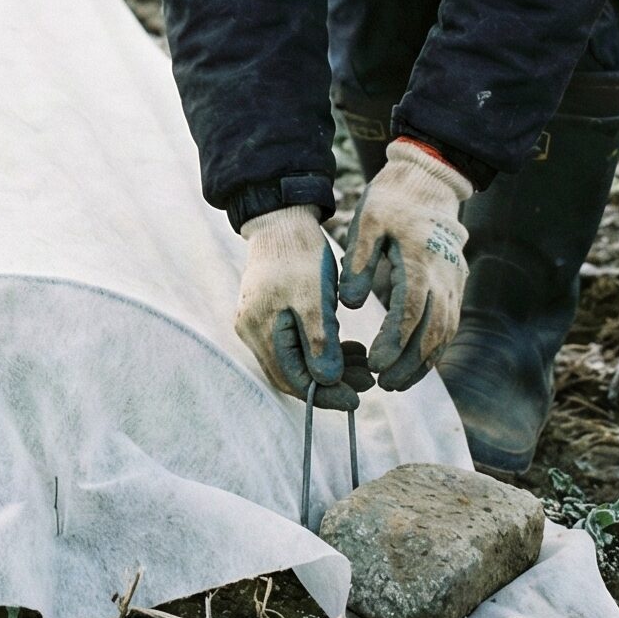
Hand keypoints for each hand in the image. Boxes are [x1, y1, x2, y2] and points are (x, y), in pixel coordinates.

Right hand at [235, 206, 363, 404]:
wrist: (282, 218)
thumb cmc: (300, 255)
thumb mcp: (315, 298)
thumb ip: (319, 342)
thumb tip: (328, 382)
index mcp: (260, 329)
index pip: (293, 379)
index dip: (326, 394)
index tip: (358, 399)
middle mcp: (251, 331)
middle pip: (293, 373)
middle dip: (331, 382)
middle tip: (367, 382)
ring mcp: (256, 322)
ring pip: (295, 359)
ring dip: (329, 365)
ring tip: (363, 364)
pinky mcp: (267, 312)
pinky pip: (293, 343)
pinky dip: (320, 348)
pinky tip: (346, 346)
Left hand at [338, 139, 472, 389]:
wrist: (429, 180)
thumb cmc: (393, 199)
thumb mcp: (368, 220)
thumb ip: (358, 262)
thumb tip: (349, 305)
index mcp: (419, 260)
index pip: (411, 312)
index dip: (394, 342)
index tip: (375, 363)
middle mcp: (443, 275)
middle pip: (432, 331)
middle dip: (410, 363)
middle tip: (384, 384)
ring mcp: (454, 280)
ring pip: (445, 332)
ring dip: (424, 361)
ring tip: (397, 382)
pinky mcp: (456, 282)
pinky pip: (450, 323)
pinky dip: (435, 347)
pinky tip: (417, 362)